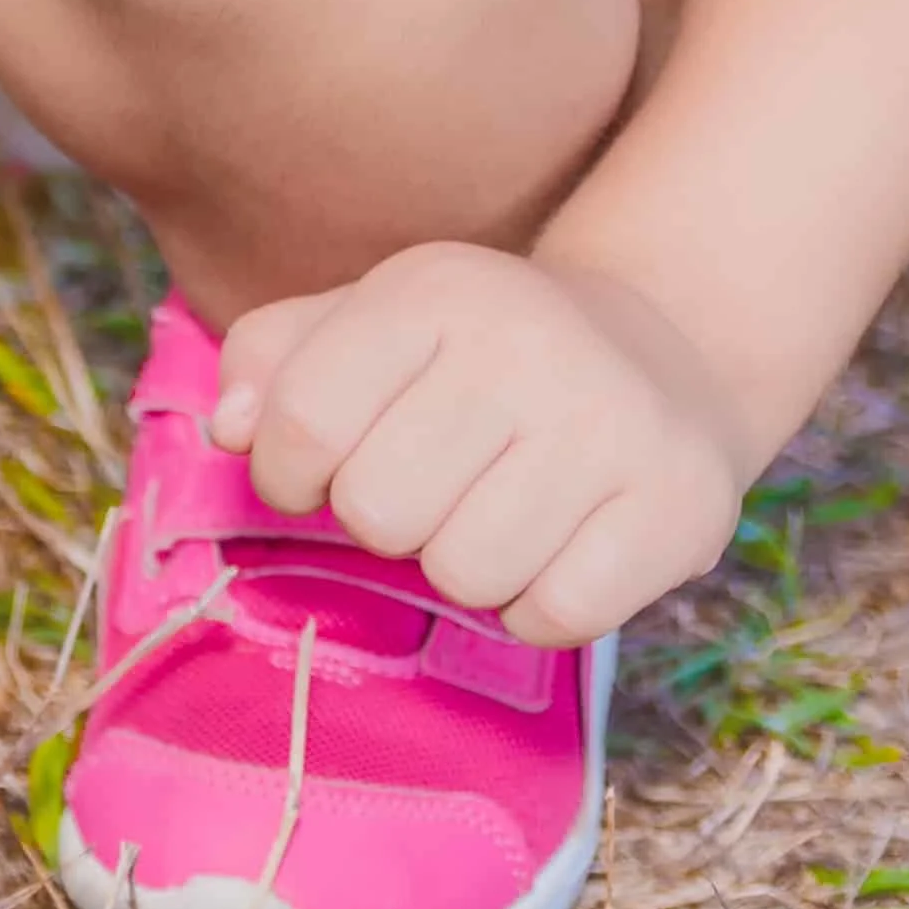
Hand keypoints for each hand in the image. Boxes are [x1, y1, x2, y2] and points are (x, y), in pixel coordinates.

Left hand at [207, 242, 760, 648]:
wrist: (666, 352)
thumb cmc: (477, 353)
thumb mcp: (369, 320)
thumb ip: (274, 360)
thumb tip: (230, 429)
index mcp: (434, 292)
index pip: (303, 421)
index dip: (287, 472)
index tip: (316, 472)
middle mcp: (529, 349)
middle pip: (379, 513)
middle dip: (383, 520)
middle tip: (427, 489)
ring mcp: (613, 430)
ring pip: (466, 576)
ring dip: (462, 569)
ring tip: (494, 513)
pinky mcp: (678, 509)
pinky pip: (554, 616)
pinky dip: (537, 606)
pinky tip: (556, 546)